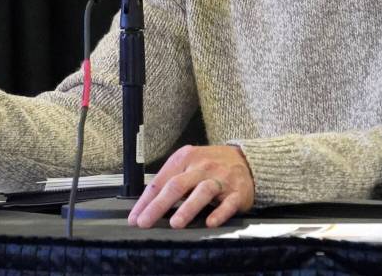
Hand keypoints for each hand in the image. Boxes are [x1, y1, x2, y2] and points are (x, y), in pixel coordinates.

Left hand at [128, 144, 254, 228]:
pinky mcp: (238, 192)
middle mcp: (201, 167)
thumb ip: (172, 180)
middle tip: (145, 222)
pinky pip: (228, 203)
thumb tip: (147, 206)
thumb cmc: (211, 166)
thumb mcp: (189, 164)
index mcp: (185, 158)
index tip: (135, 218)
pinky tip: (210, 223)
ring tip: (175, 223)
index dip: (146, 201)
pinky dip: (219, 213)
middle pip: (177, 185)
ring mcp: (220, 179)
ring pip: (202, 192)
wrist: (246, 160)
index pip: (161, 181)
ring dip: (187, 208)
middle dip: (159, 205)